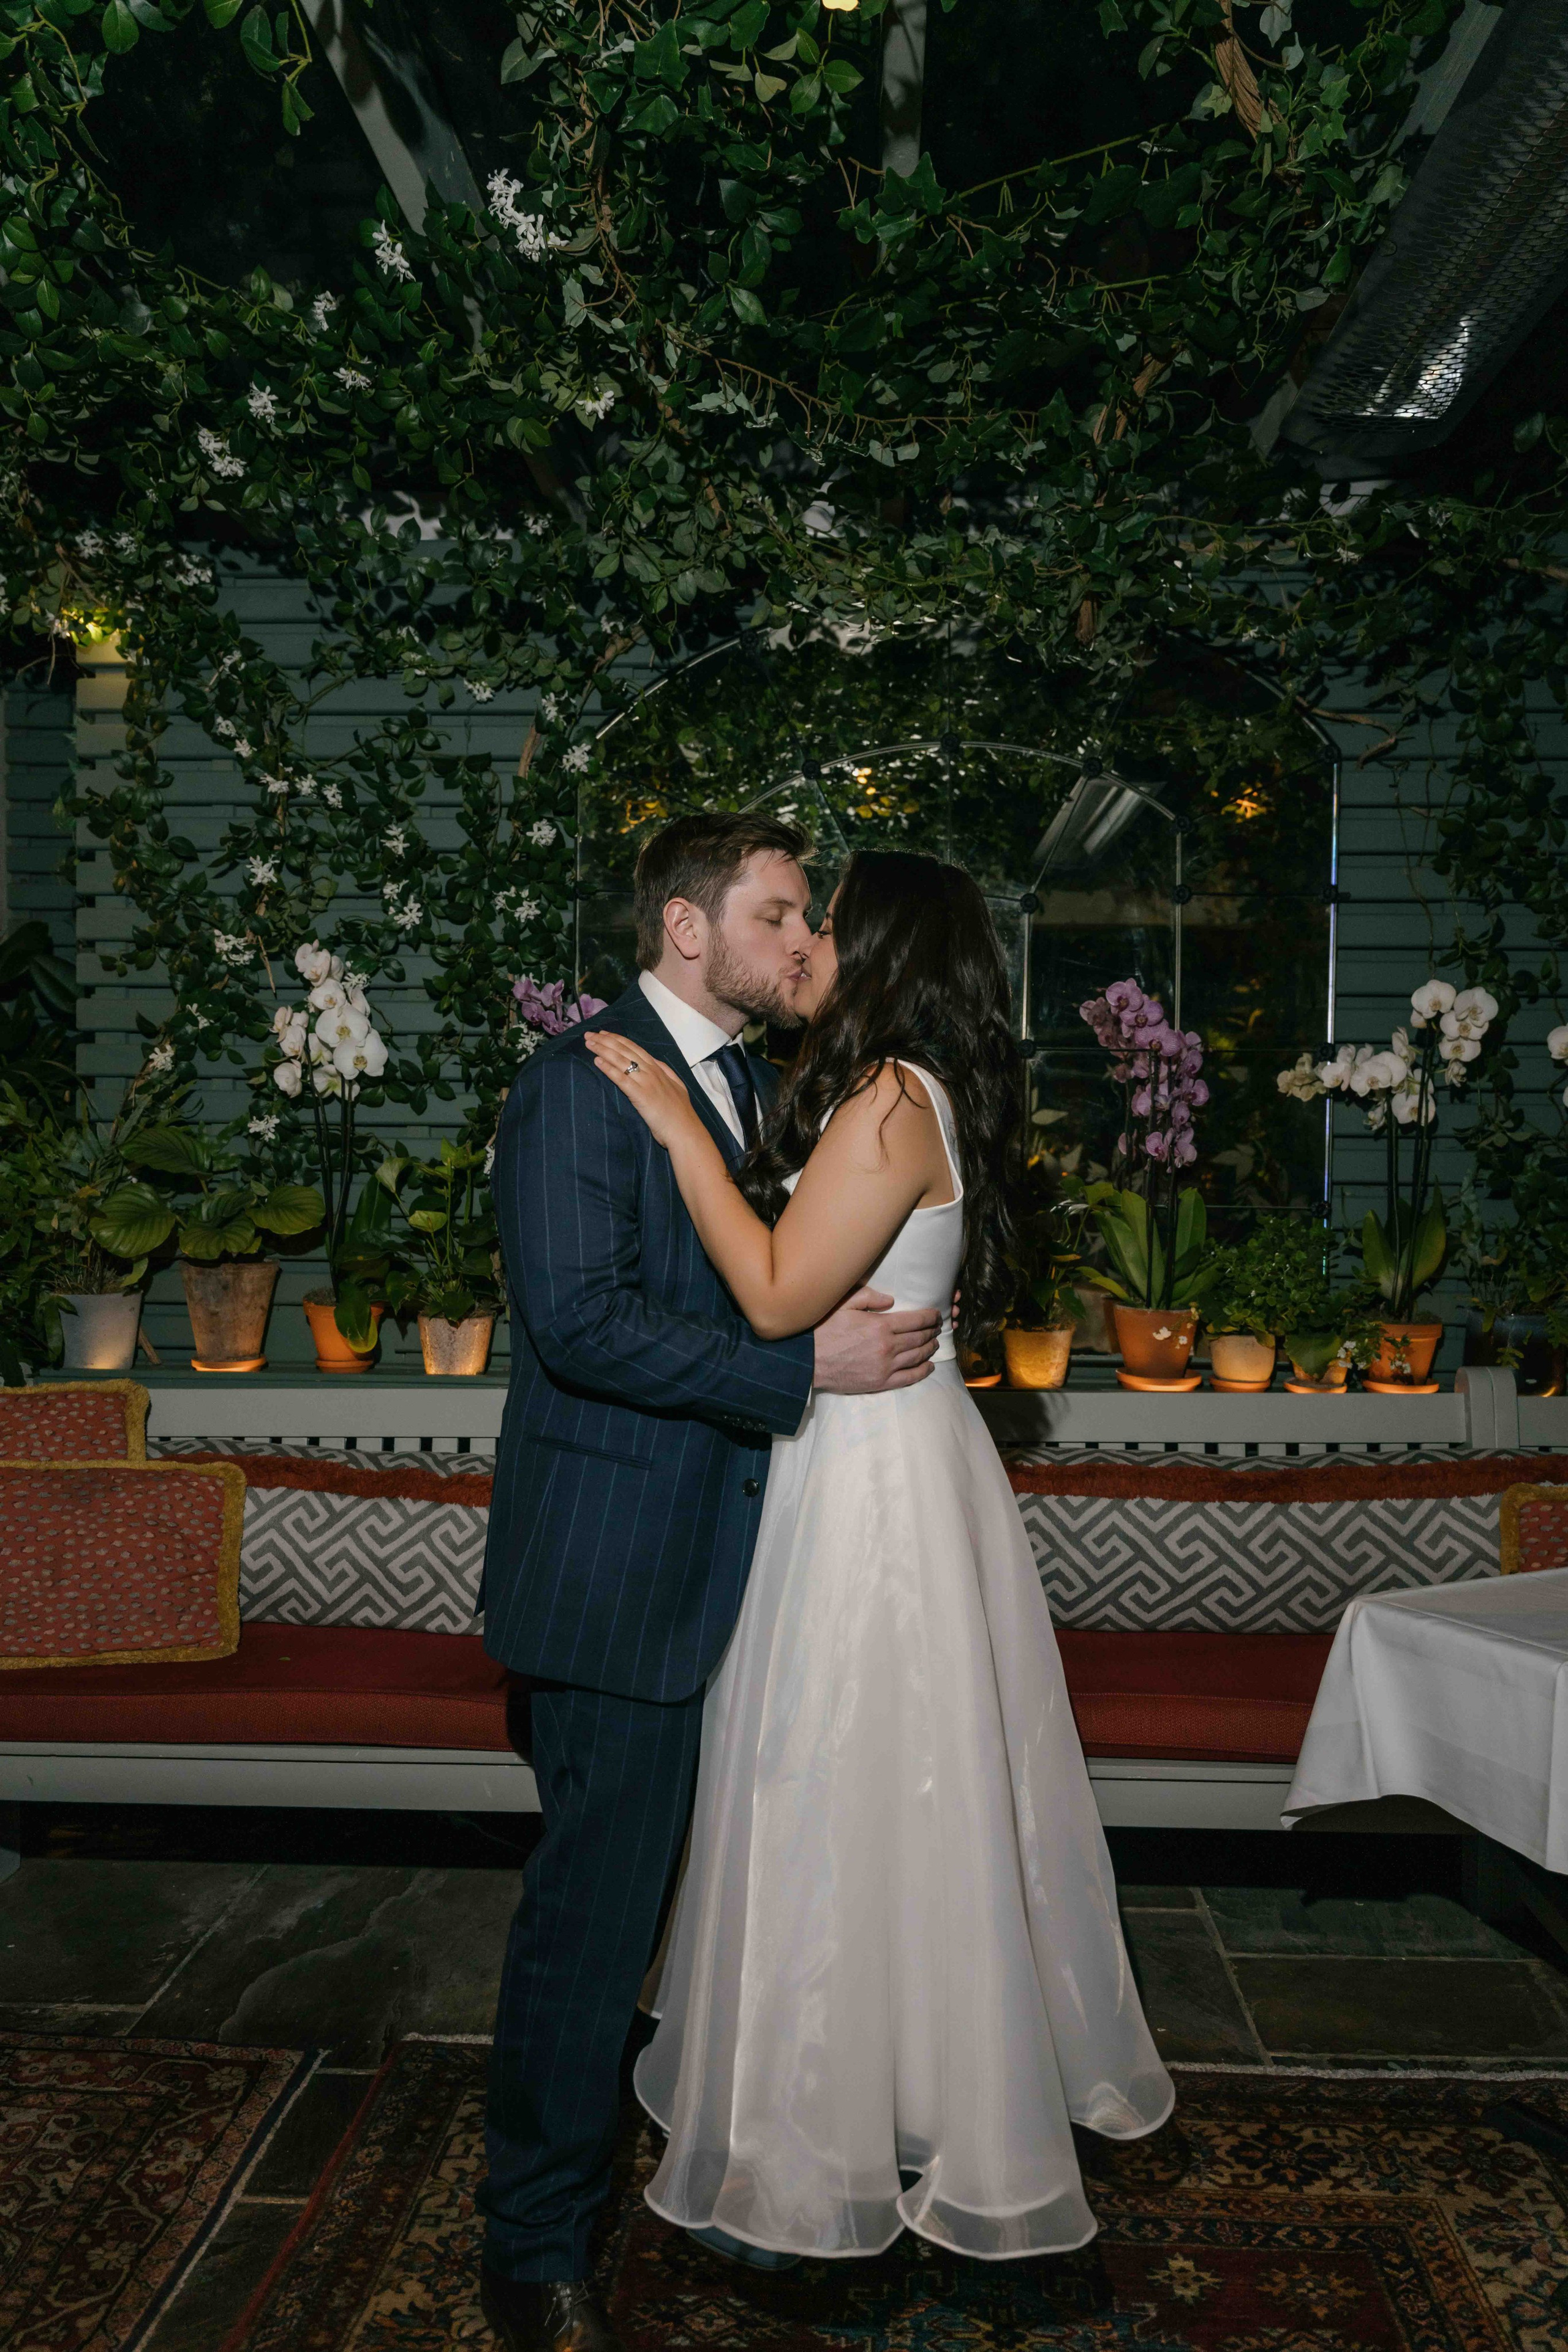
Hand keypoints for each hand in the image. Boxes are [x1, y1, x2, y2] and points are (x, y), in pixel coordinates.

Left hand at [583, 1031, 698, 1149]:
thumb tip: (655, 1062)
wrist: (685, 1130)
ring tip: (589, 1043)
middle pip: (624, 1050)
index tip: (604, 1033)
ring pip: (621, 1060)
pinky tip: (596, 1061)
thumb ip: (666, 1072)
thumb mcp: (677, 1086)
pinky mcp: (640, 1095)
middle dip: (605, 1040)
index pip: (634, 1048)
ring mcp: (646, 1082)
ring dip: (602, 1050)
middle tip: (589, 1034)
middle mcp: (651, 1071)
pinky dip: (608, 1069)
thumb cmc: (680, 1113)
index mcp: (658, 1068)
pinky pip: (621, 1079)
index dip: (618, 1039)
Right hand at [813, 1286, 940, 1393]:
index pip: (916, 1320)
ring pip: (918, 1356)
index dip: (930, 1317)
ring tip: (934, 1343)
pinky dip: (923, 1371)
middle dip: (932, 1331)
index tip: (936, 1315)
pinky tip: (930, 1366)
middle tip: (938, 1328)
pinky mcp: (881, 1383)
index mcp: (880, 1325)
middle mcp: (887, 1347)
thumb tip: (892, 1300)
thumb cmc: (824, 1330)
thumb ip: (869, 1297)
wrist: (808, 1361)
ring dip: (930, 1348)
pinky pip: (909, 1377)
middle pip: (920, 1338)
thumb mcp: (844, 1304)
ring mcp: (886, 1367)